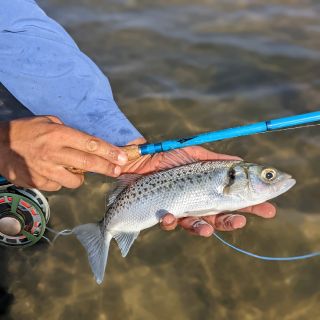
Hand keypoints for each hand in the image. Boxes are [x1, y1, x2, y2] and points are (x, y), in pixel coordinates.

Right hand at [0, 116, 127, 190]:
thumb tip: (86, 143)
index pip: (91, 144)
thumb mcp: (47, 121)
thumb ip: (68, 131)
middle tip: (118, 170)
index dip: (109, 152)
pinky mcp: (39, 183)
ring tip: (71, 168)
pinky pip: (59, 186)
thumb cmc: (24, 131)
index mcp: (58, 135)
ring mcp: (46, 170)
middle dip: (107, 168)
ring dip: (79, 177)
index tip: (122, 157)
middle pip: (88, 164)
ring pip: (76, 181)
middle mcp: (54, 153)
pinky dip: (60, 181)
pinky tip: (52, 172)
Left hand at [122, 142, 275, 236]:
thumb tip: (241, 162)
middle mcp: (196, 202)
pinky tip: (169, 216)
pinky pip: (170, 223)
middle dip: (233, 221)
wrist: (138, 160)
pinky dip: (171, 222)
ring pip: (197, 226)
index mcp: (207, 189)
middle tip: (243, 221)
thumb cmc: (166, 156)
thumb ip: (216, 160)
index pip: (233, 199)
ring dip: (204, 229)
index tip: (269, 208)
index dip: (250, 205)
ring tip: (208, 229)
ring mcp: (181, 209)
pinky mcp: (164, 214)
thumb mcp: (194, 154)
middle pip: (219, 217)